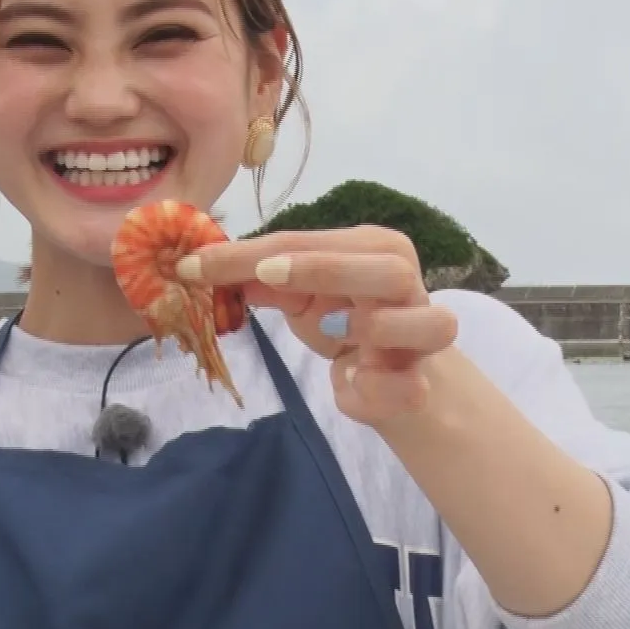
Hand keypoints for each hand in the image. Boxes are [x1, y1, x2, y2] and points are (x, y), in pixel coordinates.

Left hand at [178, 225, 458, 427]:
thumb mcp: (300, 294)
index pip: (312, 242)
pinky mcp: (421, 384)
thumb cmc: (346, 319)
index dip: (256, 251)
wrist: (395, 374)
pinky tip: (351, 380)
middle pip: (388, 267)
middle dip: (327, 268)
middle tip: (268, 275)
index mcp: (374, 249)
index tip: (199, 263)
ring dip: (375, 326)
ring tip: (332, 329)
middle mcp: (408, 286)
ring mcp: (424, 336)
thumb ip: (261, 278)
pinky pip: (409, 386)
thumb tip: (204, 264)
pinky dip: (378, 386)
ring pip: (430, 322)